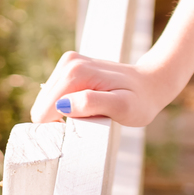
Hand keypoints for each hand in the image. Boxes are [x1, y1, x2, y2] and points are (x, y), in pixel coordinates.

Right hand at [28, 51, 174, 127]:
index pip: (44, 110)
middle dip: (59, 119)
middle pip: (43, 105)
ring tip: (88, 115)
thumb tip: (63, 106)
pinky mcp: (71, 67)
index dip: (57, 127)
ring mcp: (69, 62)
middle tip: (87, 124)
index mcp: (76, 72)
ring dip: (62, 113)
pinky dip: (65, 106)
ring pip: (47, 101)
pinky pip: (55, 95)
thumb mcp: (122, 107)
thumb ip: (91, 104)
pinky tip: (84, 108)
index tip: (78, 132)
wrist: (151, 84)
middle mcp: (69, 62)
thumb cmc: (139, 100)